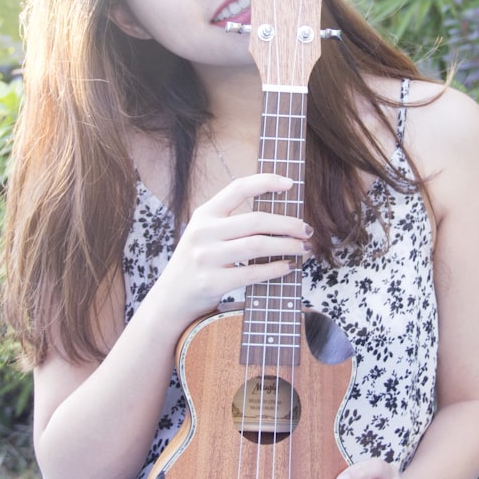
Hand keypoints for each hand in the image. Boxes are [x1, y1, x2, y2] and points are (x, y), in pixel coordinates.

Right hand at [155, 173, 312, 327]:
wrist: (172, 296)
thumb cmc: (198, 261)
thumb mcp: (206, 233)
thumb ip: (232, 221)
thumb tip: (281, 216)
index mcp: (204, 214)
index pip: (238, 188)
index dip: (266, 182)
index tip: (290, 183)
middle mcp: (203, 232)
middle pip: (256, 220)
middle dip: (288, 224)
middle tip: (307, 230)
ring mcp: (206, 257)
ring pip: (258, 245)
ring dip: (288, 246)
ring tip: (304, 248)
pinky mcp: (212, 282)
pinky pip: (253, 272)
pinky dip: (276, 269)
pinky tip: (288, 267)